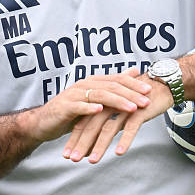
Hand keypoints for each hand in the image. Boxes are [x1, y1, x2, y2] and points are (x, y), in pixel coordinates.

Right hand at [24, 72, 153, 143]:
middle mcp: (84, 84)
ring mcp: (74, 95)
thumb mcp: (94, 99)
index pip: (117, 79)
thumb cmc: (71, 113)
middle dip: (131, 93)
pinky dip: (91, 108)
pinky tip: (101, 111)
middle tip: (146, 101)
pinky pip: (80, 106)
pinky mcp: (65, 107)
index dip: (134, 84)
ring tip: (131, 108)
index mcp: (93, 81)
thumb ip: (113, 86)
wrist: (44, 123)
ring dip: (117, 101)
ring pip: (100, 95)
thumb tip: (134, 71)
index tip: (150, 90)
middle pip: (112, 86)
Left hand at [63, 69, 174, 163]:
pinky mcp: (139, 111)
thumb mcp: (118, 113)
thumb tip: (95, 144)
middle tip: (72, 159)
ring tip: (92, 161)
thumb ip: (108, 125)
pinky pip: (131, 127)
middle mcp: (110, 105)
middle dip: (81, 144)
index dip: (74, 139)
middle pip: (92, 126)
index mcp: (102, 104)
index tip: (66, 154)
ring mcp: (124, 107)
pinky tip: (118, 152)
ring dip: (99, 145)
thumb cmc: (139, 101)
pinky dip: (124, 140)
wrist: (161, 85)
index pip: (84, 123)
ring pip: (108, 128)